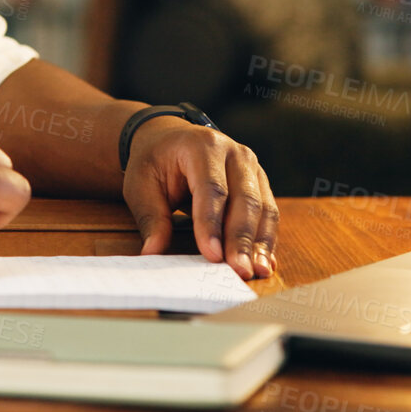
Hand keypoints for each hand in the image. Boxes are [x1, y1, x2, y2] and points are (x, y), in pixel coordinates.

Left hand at [122, 118, 277, 279]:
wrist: (169, 139)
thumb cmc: (155, 162)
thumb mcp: (141, 185)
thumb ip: (151, 218)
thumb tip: (152, 252)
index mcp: (202, 146)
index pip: (212, 189)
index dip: (213, 224)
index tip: (212, 255)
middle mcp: (235, 153)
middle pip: (244, 200)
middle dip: (242, 240)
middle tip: (239, 271)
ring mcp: (252, 167)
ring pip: (264, 208)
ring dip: (260, 244)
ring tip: (257, 272)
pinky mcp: (260, 183)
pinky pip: (269, 213)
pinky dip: (266, 240)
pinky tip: (264, 262)